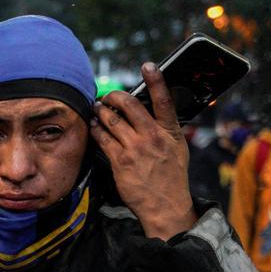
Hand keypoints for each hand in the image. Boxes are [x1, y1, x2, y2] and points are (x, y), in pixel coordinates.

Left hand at [91, 62, 196, 240]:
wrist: (165, 205)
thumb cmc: (172, 177)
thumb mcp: (177, 149)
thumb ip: (166, 130)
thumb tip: (156, 114)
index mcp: (170, 132)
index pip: (164, 100)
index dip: (156, 80)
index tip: (148, 65)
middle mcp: (153, 137)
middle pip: (130, 106)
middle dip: (114, 96)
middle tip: (108, 95)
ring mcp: (135, 149)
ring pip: (112, 120)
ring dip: (101, 111)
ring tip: (96, 108)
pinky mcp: (120, 161)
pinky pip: (103, 139)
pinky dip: (96, 129)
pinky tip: (93, 125)